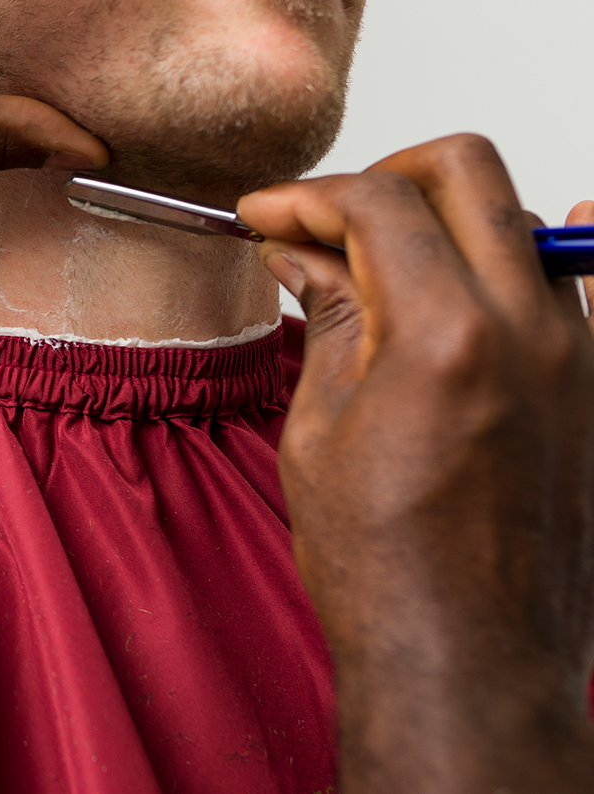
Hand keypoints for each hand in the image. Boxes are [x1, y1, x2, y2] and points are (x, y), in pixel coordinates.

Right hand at [238, 134, 593, 792]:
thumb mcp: (321, 428)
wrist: (468, 665)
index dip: (307, 195)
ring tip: (392, 259)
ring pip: (522, 215)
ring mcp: (576, 355)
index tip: (271, 214)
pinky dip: (567, 242)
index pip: (377, 201)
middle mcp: (527, 328)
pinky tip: (552, 229)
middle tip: (333, 216)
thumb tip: (303, 252)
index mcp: (445, 335)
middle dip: (385, 173)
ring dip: (450, 214)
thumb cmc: (388, 572)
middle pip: (463, 170)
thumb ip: (326, 316)